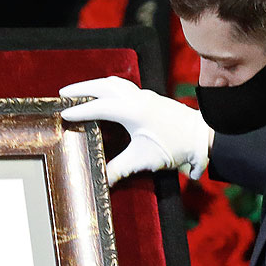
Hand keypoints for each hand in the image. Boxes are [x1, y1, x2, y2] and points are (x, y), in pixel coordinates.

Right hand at [60, 77, 211, 184]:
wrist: (202, 138)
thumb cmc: (174, 147)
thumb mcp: (144, 160)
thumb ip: (120, 169)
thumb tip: (102, 182)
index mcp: (133, 110)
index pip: (99, 107)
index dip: (79, 111)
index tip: (63, 113)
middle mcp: (138, 98)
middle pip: (103, 86)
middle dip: (82, 89)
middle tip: (63, 93)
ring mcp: (145, 96)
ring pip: (115, 83)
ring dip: (96, 85)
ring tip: (80, 91)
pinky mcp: (151, 98)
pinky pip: (124, 87)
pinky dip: (109, 88)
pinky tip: (106, 96)